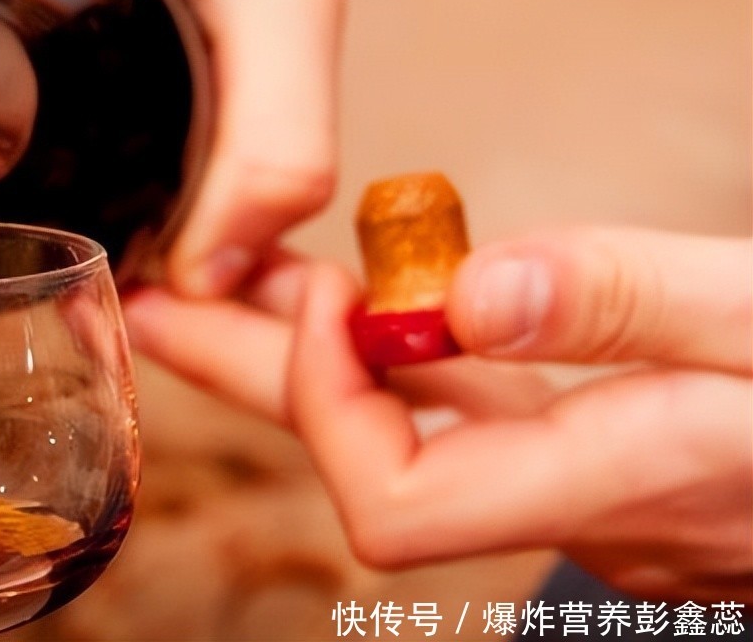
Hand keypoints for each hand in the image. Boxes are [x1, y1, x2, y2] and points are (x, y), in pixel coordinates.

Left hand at [124, 227, 752, 600]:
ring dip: (314, 353)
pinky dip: (407, 351)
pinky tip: (372, 298)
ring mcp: (582, 481)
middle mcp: (576, 498)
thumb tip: (466, 294)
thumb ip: (627, 305)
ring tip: (229, 280)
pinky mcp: (598, 446)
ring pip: (407, 423)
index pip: (396, 503)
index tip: (324, 291)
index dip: (326, 407)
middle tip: (154, 304)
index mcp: (616, 477)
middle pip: (363, 459)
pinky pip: (468, 405)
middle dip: (251, 377)